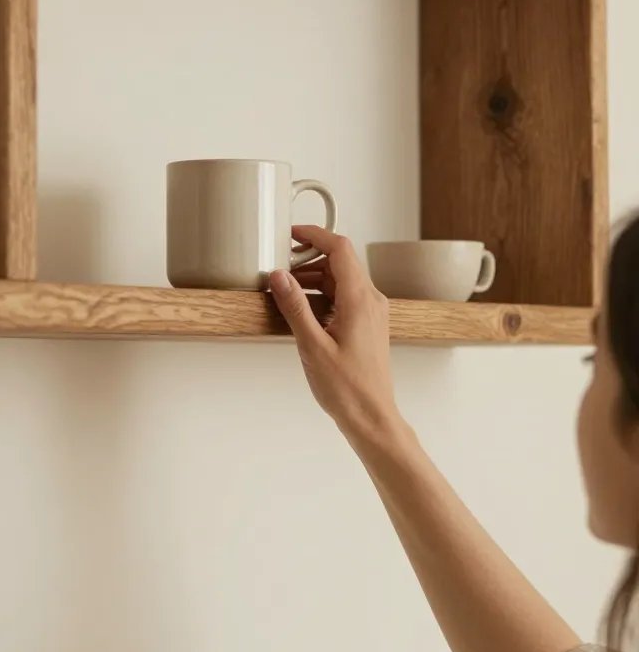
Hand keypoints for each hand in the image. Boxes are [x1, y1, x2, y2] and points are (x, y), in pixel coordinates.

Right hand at [270, 226, 401, 443]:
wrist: (371, 417)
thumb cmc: (347, 389)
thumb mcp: (312, 346)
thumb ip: (295, 306)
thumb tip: (279, 276)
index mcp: (360, 300)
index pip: (340, 249)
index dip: (315, 235)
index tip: (291, 234)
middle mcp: (371, 301)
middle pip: (341, 262)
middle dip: (309, 260)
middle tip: (281, 270)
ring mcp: (372, 312)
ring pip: (343, 279)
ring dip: (315, 279)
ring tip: (288, 292)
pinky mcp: (368, 324)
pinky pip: (346, 297)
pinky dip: (324, 294)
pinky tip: (305, 310)